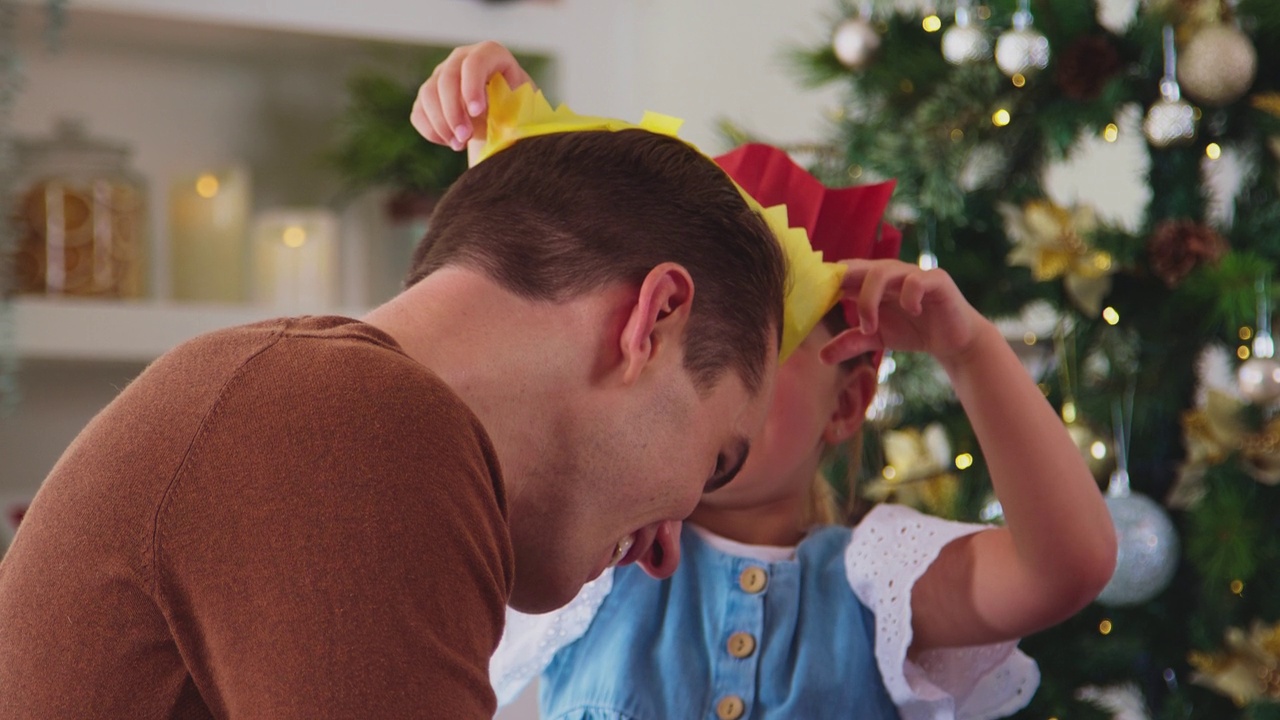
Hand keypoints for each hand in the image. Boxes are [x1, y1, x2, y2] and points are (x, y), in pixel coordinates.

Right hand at [410, 41, 533, 151]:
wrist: (504, 118)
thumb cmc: (517, 110)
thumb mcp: (520, 107)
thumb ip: (509, 109)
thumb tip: (495, 121)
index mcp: (490, 54)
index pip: (475, 63)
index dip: (472, 87)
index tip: (477, 112)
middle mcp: (461, 59)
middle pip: (446, 79)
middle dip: (453, 112)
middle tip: (464, 137)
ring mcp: (442, 75)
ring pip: (428, 95)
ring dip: (441, 124)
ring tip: (459, 144)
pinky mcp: (429, 96)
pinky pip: (419, 113)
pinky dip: (432, 131)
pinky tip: (451, 142)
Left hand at [819, 260, 985, 364]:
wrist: (954, 341)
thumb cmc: (913, 331)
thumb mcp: (876, 338)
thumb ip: (850, 343)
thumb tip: (821, 357)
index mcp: (871, 282)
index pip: (842, 272)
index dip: (824, 281)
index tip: (807, 299)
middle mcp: (889, 273)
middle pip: (854, 267)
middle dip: (839, 284)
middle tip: (830, 307)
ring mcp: (912, 274)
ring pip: (880, 273)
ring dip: (868, 301)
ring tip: (870, 327)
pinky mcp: (936, 280)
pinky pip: (916, 280)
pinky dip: (909, 295)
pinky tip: (912, 311)